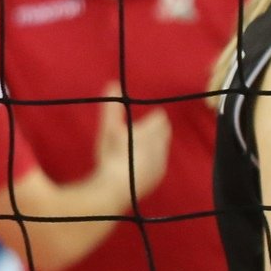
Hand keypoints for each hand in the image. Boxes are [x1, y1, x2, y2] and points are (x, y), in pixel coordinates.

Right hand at [93, 84, 172, 200]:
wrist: (116, 188)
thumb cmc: (111, 155)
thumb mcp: (107, 129)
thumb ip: (111, 107)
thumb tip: (113, 82)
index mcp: (151, 132)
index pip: (159, 118)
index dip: (153, 117)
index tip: (147, 117)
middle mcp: (161, 146)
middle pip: (163, 132)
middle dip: (156, 130)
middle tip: (142, 130)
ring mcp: (160, 162)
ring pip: (162, 148)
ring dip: (155, 144)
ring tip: (140, 145)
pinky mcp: (158, 176)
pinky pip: (159, 163)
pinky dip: (152, 159)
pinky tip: (140, 162)